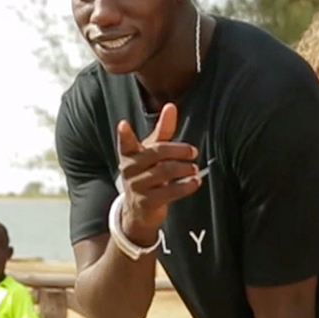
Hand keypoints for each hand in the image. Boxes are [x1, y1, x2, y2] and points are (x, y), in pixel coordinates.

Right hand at [116, 103, 200, 241]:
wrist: (138, 211)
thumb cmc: (147, 173)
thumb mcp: (152, 151)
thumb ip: (162, 130)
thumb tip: (171, 106)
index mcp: (129, 154)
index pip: (126, 143)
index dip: (124, 134)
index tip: (123, 124)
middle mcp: (130, 169)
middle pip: (157, 153)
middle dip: (178, 150)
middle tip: (193, 152)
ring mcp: (137, 187)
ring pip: (165, 172)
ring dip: (184, 169)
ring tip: (194, 168)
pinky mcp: (147, 202)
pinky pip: (170, 192)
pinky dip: (185, 186)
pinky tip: (195, 182)